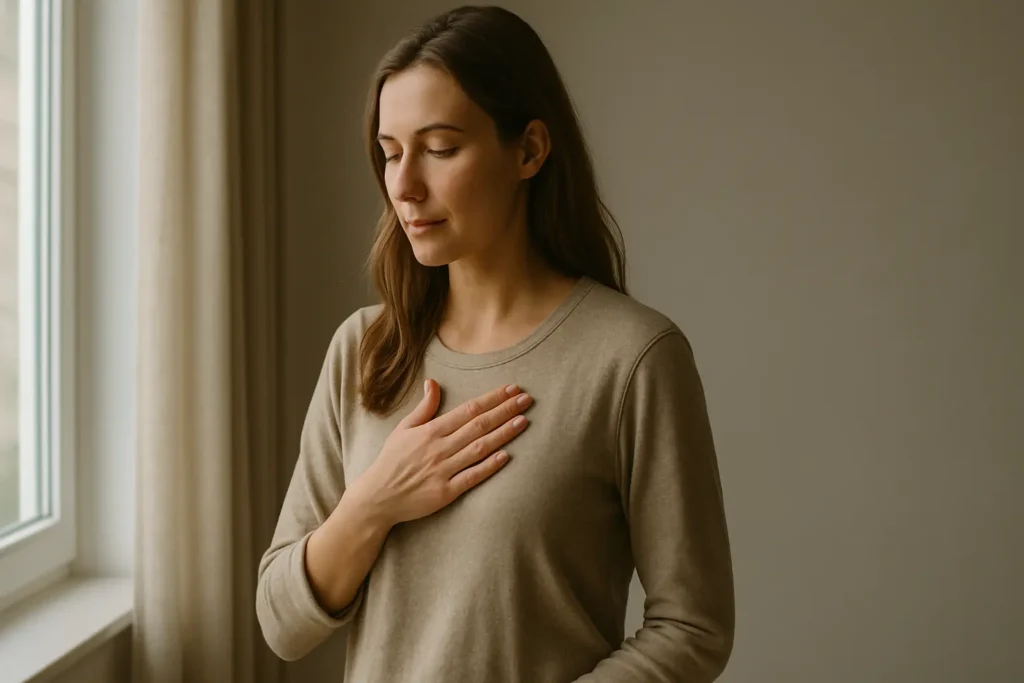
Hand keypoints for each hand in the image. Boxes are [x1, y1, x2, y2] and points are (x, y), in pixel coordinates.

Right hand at [351, 379, 531, 526]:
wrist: (377, 497)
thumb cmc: (392, 461)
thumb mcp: (403, 429)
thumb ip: (424, 407)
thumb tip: (433, 382)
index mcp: (430, 430)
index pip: (468, 410)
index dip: (492, 398)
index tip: (511, 389)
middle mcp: (439, 448)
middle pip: (478, 425)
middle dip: (504, 410)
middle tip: (526, 400)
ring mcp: (443, 470)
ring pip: (479, 448)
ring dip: (503, 434)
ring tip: (523, 421)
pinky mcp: (445, 492)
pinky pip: (471, 477)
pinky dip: (489, 466)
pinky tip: (506, 456)